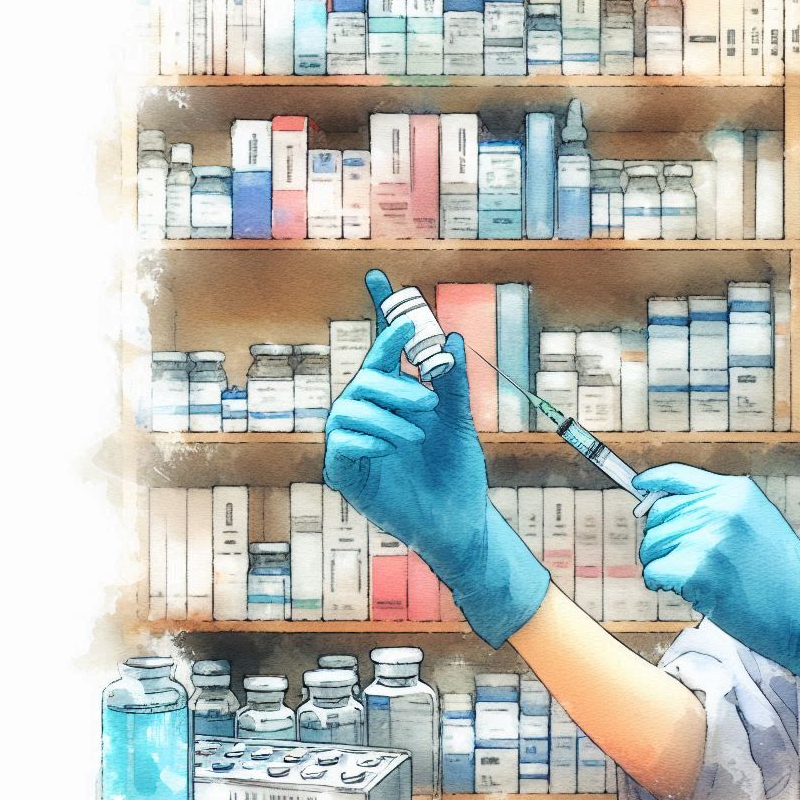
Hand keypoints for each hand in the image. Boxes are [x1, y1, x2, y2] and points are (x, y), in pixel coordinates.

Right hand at [322, 269, 547, 646]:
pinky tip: (391, 447)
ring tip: (417, 434)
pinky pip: (340, 443)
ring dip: (387, 415)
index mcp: (397, 397)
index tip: (380, 279)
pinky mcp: (346, 472)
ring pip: (351, 407)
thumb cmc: (457, 471)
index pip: (384, 350)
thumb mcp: (460, 421)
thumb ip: (453, 383)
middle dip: (395, 384)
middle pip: (366, 378)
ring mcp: (355, 442)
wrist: (459, 520)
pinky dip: (366, 438)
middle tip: (430, 403)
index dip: (381, 314)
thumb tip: (449, 338)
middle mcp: (370, 413)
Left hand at [634, 463, 799, 739]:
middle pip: (659, 514)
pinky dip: (661, 584)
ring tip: (690, 580)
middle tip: (678, 563)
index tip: (639, 486)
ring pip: (653, 544)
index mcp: (738, 492)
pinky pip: (656, 572)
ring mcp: (712, 536)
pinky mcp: (700, 569)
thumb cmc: (788, 583)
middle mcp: (723, 507)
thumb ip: (720, 513)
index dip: (653, 483)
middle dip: (660, 540)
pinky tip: (685, 592)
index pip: (679, 477)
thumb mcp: (759, 527)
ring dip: (661, 565)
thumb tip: (672, 513)